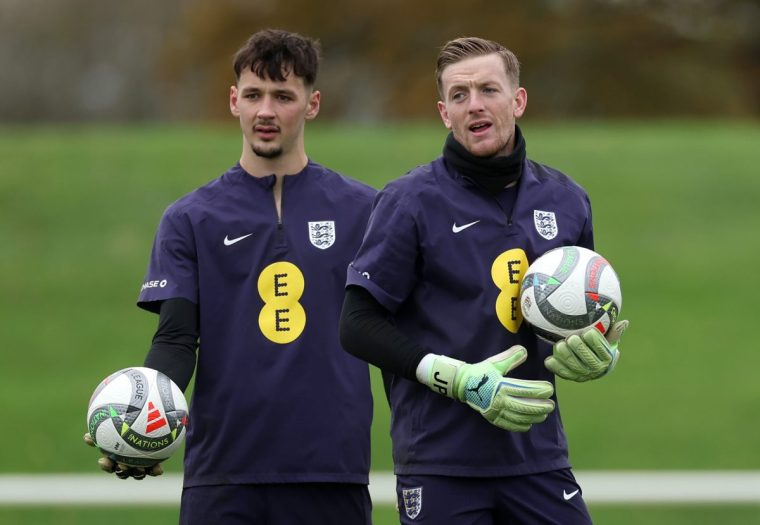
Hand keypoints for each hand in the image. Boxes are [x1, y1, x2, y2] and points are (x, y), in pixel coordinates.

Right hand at [83, 433, 162, 479]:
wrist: (151, 425)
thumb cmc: (129, 425)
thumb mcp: (115, 427)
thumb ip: (102, 432)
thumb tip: (85, 437)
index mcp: (117, 457)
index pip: (109, 465)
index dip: (106, 465)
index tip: (102, 460)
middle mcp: (128, 463)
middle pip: (122, 472)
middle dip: (121, 470)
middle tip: (121, 465)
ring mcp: (142, 465)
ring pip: (138, 474)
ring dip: (138, 473)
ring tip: (140, 468)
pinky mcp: (155, 464)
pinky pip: (155, 470)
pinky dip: (156, 471)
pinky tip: (159, 469)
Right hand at [426, 346, 554, 431]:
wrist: (463, 385)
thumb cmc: (481, 372)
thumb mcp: (495, 363)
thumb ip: (511, 357)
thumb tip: (524, 350)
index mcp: (501, 386)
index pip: (526, 390)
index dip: (540, 390)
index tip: (550, 389)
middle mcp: (499, 400)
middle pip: (525, 407)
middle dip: (541, 407)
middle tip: (552, 405)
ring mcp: (495, 411)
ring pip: (519, 418)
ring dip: (534, 417)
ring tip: (544, 414)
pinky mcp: (492, 418)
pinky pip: (509, 425)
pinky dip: (521, 426)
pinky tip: (529, 423)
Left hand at [545, 320, 628, 381]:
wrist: (593, 368)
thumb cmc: (599, 349)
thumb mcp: (608, 341)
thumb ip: (614, 332)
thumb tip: (625, 322)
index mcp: (607, 357)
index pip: (600, 346)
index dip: (592, 338)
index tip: (587, 332)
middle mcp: (596, 368)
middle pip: (585, 356)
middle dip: (576, 345)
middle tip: (571, 337)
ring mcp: (583, 374)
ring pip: (573, 364)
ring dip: (564, 353)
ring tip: (560, 344)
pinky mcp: (571, 377)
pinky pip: (562, 372)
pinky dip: (555, 366)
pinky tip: (549, 359)